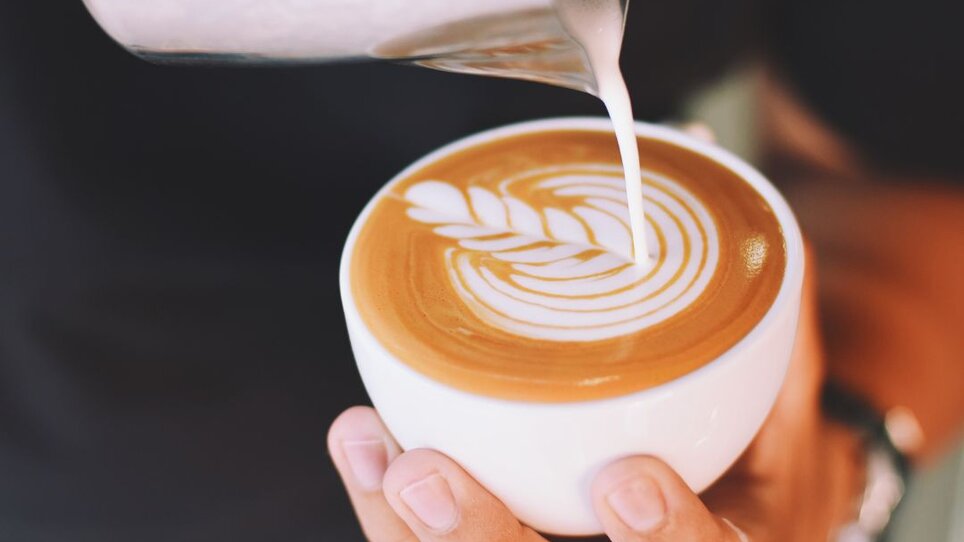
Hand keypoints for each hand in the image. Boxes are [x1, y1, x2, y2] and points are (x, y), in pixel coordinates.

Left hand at [328, 123, 864, 540]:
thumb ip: (758, 294)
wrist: (731, 499)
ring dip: (405, 525)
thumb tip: (696, 144)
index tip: (625, 481)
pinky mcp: (503, 534)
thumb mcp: (780, 386)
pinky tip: (362, 440)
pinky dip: (385, 501)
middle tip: (428, 477)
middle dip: (478, 536)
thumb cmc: (750, 443)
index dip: (665, 538)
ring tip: (376, 448)